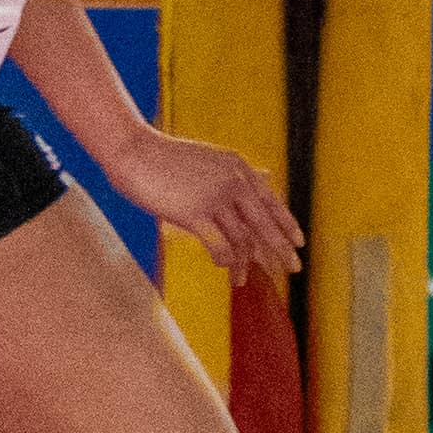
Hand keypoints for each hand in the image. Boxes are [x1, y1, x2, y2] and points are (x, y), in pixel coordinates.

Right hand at [120, 126, 302, 283]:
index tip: (299, 242)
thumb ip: (237, 172)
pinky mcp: (195, 213)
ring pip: (243, 239)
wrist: (133, 151)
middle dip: (281, 249)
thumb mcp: (210, 158)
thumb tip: (267, 175)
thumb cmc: (165, 157)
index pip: (272, 200)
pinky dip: (225, 261)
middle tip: (294, 268)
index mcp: (238, 167)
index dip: (287, 223)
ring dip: (245, 264)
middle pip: (265, 223)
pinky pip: (220, 246)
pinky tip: (225, 268)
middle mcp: (233, 181)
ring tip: (241, 281)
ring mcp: (215, 197)